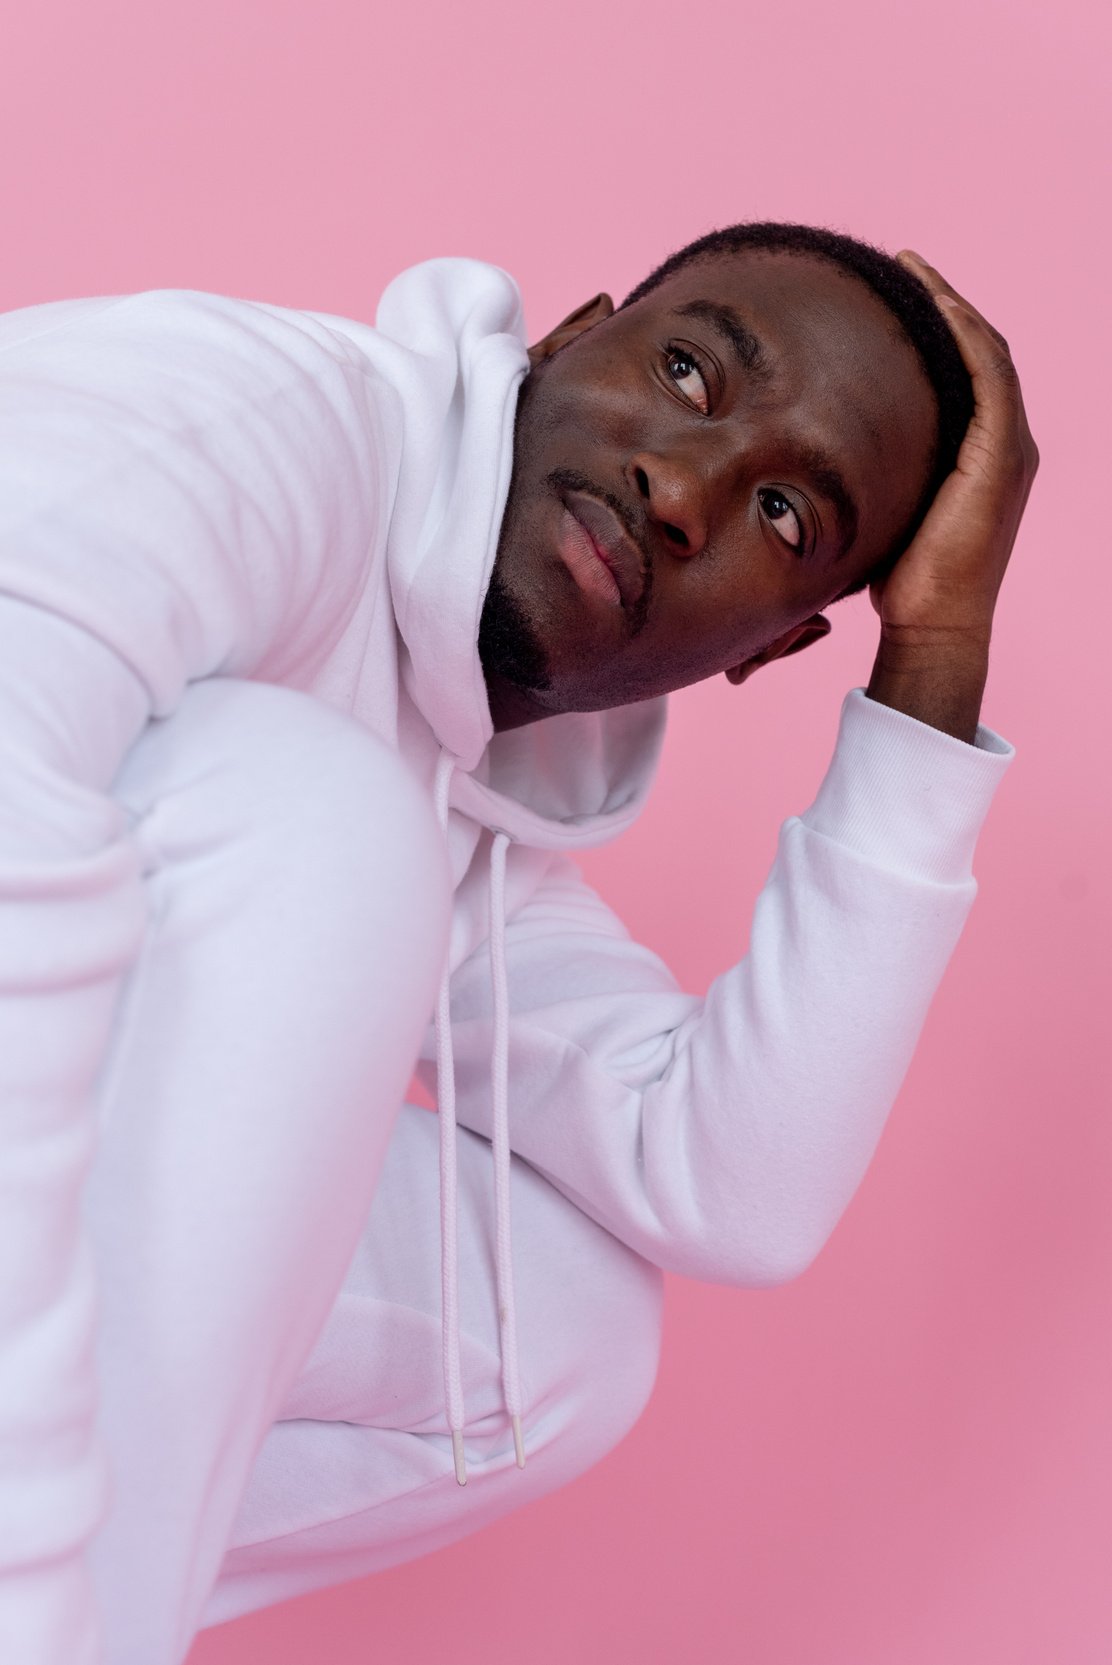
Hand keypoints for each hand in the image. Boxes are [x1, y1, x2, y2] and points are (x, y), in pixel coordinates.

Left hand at [865, 250, 1038, 740]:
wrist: (930, 625)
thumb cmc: (898, 581)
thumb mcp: (883, 508)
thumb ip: (873, 472)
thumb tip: (812, 451)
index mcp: (980, 453)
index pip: (964, 369)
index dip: (935, 325)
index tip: (894, 290)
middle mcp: (1004, 444)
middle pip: (979, 349)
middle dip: (943, 301)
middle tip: (902, 264)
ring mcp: (1009, 449)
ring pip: (987, 352)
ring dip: (951, 304)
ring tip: (914, 268)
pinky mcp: (1001, 458)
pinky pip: (990, 378)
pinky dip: (966, 337)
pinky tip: (937, 305)